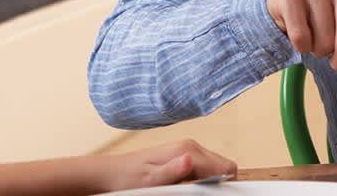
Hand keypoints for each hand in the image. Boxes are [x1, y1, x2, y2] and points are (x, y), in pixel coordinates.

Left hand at [98, 140, 237, 190]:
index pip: (224, 167)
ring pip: (215, 166)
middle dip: (217, 181)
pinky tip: (185, 185)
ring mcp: (188, 149)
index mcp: (186, 150)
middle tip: (199, 193)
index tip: (212, 194)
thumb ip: (172, 171)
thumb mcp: (150, 180)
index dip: (223, 184)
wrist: (112, 172)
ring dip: (209, 180)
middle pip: (223, 165)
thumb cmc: (128, 178)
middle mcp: (190, 146)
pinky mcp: (184, 155)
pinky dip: (201, 178)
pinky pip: (204, 167)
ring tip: (189, 189)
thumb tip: (190, 160)